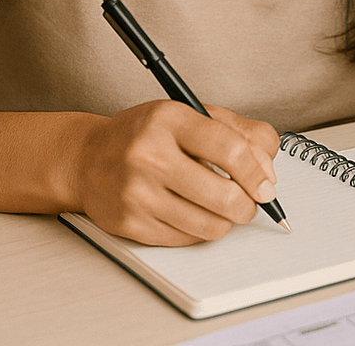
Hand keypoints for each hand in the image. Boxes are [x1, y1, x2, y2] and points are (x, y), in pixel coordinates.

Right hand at [70, 100, 279, 245]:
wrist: (86, 159)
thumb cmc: (144, 135)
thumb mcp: (190, 114)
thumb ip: (239, 132)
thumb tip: (268, 171)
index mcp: (168, 120)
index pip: (231, 150)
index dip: (258, 172)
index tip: (266, 184)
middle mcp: (149, 156)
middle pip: (225, 195)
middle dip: (248, 204)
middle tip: (249, 201)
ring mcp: (138, 193)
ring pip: (210, 224)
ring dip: (227, 220)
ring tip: (221, 206)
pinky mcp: (131, 224)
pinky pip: (188, 239)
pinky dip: (201, 229)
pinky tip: (194, 212)